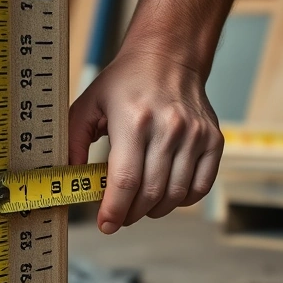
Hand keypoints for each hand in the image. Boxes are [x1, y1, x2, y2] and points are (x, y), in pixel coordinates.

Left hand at [69, 50, 223, 233]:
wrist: (167, 57)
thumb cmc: (123, 83)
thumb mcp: (88, 105)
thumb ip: (74, 141)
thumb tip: (69, 178)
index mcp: (134, 120)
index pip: (126, 180)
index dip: (114, 209)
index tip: (106, 224)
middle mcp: (168, 128)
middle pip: (150, 193)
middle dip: (130, 214)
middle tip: (119, 216)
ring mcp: (195, 135)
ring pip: (175, 195)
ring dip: (154, 210)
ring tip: (139, 206)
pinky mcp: (213, 140)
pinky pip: (201, 187)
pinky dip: (182, 200)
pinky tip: (165, 195)